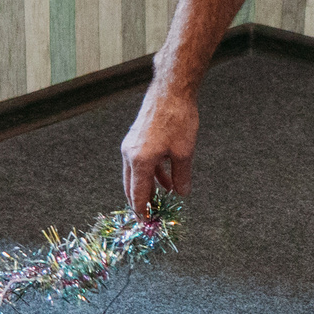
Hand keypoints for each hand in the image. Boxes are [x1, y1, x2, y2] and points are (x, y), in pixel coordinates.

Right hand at [120, 82, 199, 215]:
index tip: (147, 224)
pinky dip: (149, 173)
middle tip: (151, 215)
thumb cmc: (178, 119)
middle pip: (131, 187)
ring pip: (134, 174)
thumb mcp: (184, 153)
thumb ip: (182, 177)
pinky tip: (165, 179)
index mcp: (140, 161)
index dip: (142, 212)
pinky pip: (139, 163)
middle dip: (141, 202)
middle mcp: (130, 154)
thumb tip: (182, 194)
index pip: (137, 195)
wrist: (171, 90)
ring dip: (147, 187)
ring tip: (161, 199)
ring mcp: (130, 145)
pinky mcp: (135, 138)